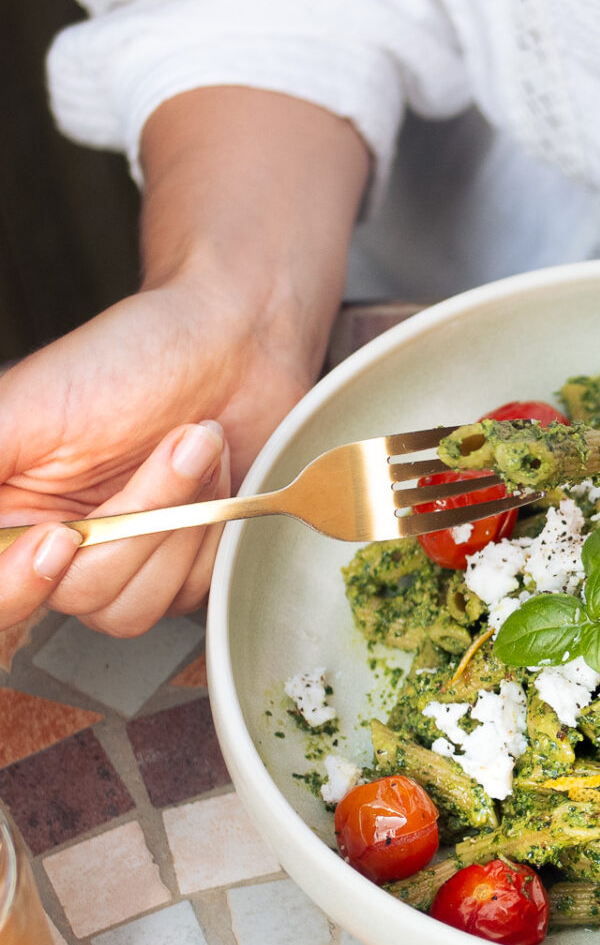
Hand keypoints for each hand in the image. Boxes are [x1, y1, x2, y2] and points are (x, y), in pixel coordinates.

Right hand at [0, 86, 367, 637]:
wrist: (232, 340)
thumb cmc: (130, 355)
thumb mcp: (26, 403)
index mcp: (8, 510)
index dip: (19, 584)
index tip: (62, 537)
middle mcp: (58, 547)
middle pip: (78, 595)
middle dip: (138, 514)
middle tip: (174, 442)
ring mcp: (121, 563)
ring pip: (135, 603)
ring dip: (181, 517)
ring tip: (197, 444)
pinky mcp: (180, 570)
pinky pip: (190, 592)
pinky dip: (212, 530)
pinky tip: (216, 475)